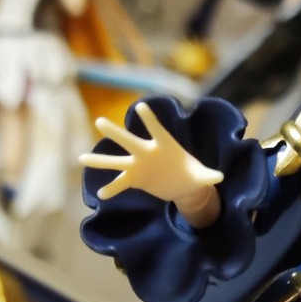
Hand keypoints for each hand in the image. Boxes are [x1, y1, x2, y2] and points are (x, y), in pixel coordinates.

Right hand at [81, 104, 223, 222]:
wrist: (183, 184)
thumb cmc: (192, 174)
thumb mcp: (201, 176)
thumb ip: (208, 176)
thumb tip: (219, 177)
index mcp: (164, 145)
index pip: (156, 129)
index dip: (150, 120)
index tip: (142, 107)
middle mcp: (147, 152)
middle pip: (129, 141)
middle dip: (115, 133)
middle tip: (100, 121)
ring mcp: (138, 166)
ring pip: (116, 161)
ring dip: (100, 160)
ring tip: (81, 158)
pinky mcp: (135, 179)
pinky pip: (120, 184)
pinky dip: (112, 189)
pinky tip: (101, 194)